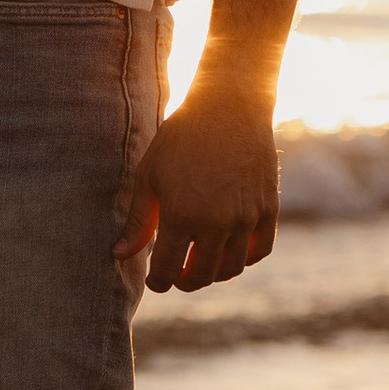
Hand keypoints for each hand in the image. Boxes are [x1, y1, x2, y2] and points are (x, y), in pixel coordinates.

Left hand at [119, 81, 278, 291]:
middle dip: (183, 281)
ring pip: (230, 269)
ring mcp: (246, 217)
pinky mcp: (268, 209)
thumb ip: (138, 221)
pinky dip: (243, 258)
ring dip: (212, 273)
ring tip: (200, 260)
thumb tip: (120, 255)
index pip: (167, 272)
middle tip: (176, 273)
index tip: (156, 277)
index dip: (158, 282)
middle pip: (200, 277)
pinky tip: (228, 248)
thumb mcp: (149, 176)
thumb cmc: (181, 138)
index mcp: (180, 215)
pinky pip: (258, 251)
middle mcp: (216, 222)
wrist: (229, 108)